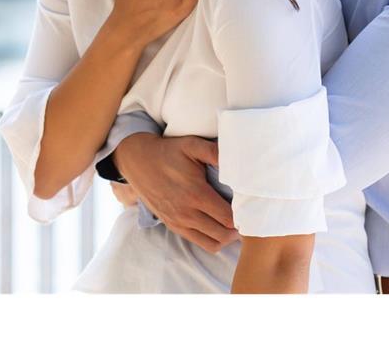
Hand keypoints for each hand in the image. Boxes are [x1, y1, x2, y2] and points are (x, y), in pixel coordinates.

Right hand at [112, 133, 238, 252]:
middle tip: (247, 215)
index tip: (250, 206)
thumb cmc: (169, 152)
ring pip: (213, 243)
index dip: (244, 216)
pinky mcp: (173, 226)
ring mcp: (179, 222)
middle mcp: (187, 213)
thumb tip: (238, 156)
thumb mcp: (192, 145)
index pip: (229, 218)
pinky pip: (200, 242)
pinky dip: (213, 239)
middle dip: (239, 228)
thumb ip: (215, 151)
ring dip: (227, 236)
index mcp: (196, 194)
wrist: (138, 162)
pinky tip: (219, 225)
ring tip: (234, 222)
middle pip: (224, 235)